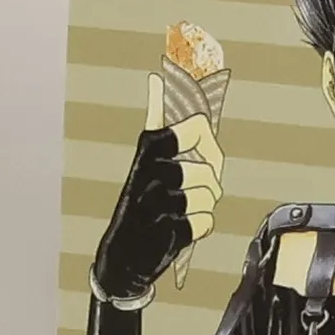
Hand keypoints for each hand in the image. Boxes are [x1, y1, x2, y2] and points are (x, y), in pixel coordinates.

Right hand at [92, 70, 224, 303]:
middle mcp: (150, 171)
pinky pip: (206, 222)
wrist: (124, 254)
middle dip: (210, 180)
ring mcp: (158, 203)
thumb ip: (159, 122)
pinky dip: (201, 227)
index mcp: (149, 147)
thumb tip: (156, 80)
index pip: (196, 127)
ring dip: (204, 206)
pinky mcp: (168, 232)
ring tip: (184, 209)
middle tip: (200, 188)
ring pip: (209, 197)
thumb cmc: (144, 199)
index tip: (207, 152)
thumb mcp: (146, 159)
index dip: (209, 141)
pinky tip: (183, 227)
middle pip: (209, 168)